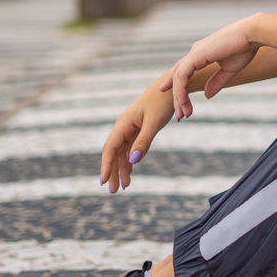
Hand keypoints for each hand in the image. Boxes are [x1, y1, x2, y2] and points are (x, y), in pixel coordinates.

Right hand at [100, 80, 174, 194]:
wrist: (173, 86)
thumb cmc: (163, 102)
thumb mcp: (154, 123)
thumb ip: (143, 141)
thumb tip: (133, 161)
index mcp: (124, 122)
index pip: (110, 147)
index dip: (106, 165)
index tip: (104, 180)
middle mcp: (124, 125)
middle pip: (114, 152)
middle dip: (113, 171)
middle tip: (114, 190)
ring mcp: (130, 127)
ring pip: (122, 151)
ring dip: (122, 168)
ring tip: (124, 186)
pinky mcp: (138, 128)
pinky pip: (130, 147)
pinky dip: (130, 160)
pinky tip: (130, 172)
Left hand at [159, 19, 258, 118]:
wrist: (251, 34)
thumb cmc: (244, 48)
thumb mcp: (229, 70)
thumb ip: (216, 82)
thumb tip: (206, 95)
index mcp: (201, 54)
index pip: (184, 73)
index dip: (180, 89)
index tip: (181, 106)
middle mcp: (195, 53)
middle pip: (178, 77)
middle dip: (177, 98)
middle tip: (180, 116)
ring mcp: (194, 53)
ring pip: (178, 78)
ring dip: (178, 97)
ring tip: (182, 114)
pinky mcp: (196, 55)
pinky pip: (182, 75)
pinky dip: (181, 89)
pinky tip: (183, 102)